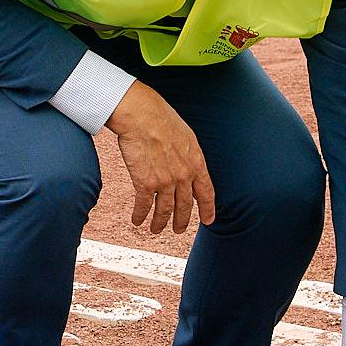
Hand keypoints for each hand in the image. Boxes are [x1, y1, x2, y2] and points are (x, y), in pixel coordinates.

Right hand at [103, 84, 217, 238]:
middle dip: (182, 221)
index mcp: (196, 163)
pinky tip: (138, 221)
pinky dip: (141, 216)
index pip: (206, 193)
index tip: (208, 220)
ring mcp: (165, 182)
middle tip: (178, 229)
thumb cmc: (161, 118)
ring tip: (156, 229)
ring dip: (160, 223)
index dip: (208, 209)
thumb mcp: (186, 136)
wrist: (142, 116)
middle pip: (184, 206)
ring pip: (165, 210)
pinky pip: (144, 206)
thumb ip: (189, 155)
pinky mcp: (145, 183)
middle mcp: (184, 176)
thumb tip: (187, 163)